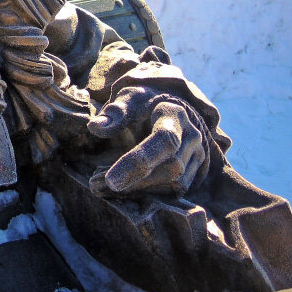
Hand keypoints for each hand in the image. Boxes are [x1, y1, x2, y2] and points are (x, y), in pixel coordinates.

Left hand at [87, 88, 208, 196]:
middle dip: (136, 181)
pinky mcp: (196, 171)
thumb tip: (95, 127)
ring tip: (108, 187)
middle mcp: (192, 136)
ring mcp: (197, 155)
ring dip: (141, 189)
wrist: (167, 106)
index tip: (111, 180)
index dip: (138, 162)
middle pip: (170, 167)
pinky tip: (127, 188)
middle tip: (101, 186)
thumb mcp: (128, 98)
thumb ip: (115, 112)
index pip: (164, 141)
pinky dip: (149, 193)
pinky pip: (175, 190)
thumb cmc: (144, 103)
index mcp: (174, 114)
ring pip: (174, 183)